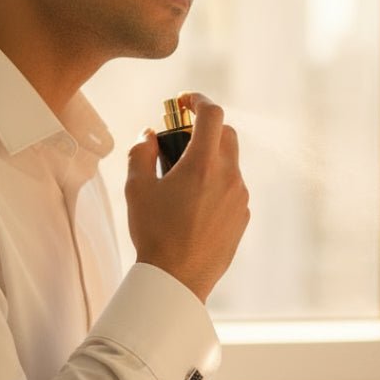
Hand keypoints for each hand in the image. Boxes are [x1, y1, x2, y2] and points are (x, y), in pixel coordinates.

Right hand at [125, 93, 249, 301]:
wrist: (177, 279)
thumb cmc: (154, 234)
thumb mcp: (136, 189)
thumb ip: (141, 153)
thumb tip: (149, 135)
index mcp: (203, 165)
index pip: (212, 114)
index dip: (199, 100)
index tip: (185, 101)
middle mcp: (229, 177)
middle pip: (226, 134)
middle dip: (206, 127)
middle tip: (181, 136)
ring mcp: (241, 197)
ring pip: (231, 162)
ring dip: (211, 157)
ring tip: (184, 174)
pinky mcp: (243, 216)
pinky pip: (234, 187)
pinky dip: (218, 182)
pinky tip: (195, 201)